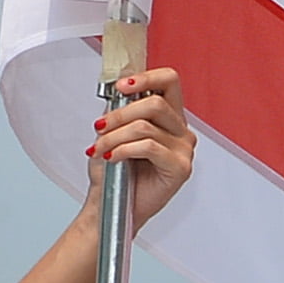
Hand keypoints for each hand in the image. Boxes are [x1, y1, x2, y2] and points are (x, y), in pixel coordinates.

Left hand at [88, 62, 196, 222]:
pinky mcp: (180, 168)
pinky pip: (149, 147)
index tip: (121, 86)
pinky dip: (124, 150)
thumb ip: (120, 110)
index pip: (169, 81)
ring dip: (114, 136)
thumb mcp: (112, 132)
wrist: (111, 205)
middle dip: (120, 114)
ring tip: (100, 148)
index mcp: (169, 116)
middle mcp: (180, 130)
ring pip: (146, 126)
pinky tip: (113, 157)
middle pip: (155, 102)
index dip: (146, 77)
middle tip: (100, 126)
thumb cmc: (114, 172)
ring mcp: (183, 149)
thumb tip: (117, 93)